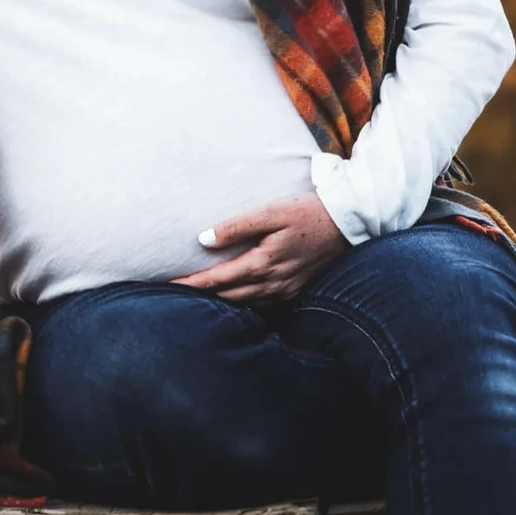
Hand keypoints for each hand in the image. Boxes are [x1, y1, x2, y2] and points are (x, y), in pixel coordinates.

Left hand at [172, 194, 351, 303]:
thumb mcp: (270, 212)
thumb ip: (236, 227)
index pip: (217, 280)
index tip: (168, 284)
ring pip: (243, 302)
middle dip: (200, 296)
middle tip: (174, 291)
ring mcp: (285, 291)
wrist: (347, 222)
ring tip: (198, 295)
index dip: (191, 284)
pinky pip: (261, 302)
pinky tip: (232, 293)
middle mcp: (272, 284)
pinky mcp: (294, 291)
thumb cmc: (308, 212)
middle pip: (226, 297)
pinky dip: (242, 300)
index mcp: (262, 264)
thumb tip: (204, 239)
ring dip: (220, 300)